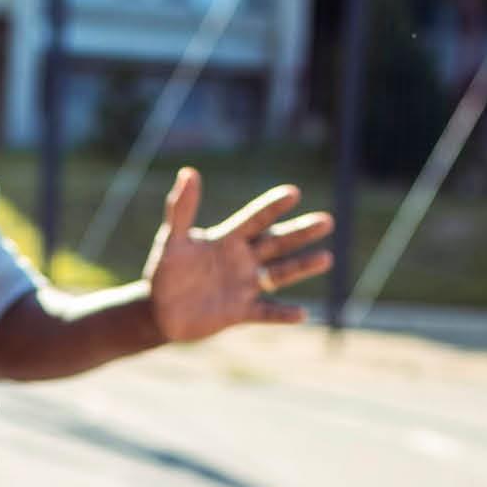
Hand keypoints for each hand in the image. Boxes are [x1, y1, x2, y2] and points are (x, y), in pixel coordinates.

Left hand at [142, 168, 334, 342]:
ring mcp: (244, 286)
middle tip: (326, 220)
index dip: (272, 208)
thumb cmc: (165, 271)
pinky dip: (282, 314)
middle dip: (300, 233)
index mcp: (227, 239)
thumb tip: (188, 172)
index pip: (254, 220)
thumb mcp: (171, 240)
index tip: (293, 192)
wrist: (160, 310)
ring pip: (278, 274)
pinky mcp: (240, 312)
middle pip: (276, 243)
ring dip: (302, 267)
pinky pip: (265, 313)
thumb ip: (180, 209)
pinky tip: (301, 314)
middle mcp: (242, 260)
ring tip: (326, 258)